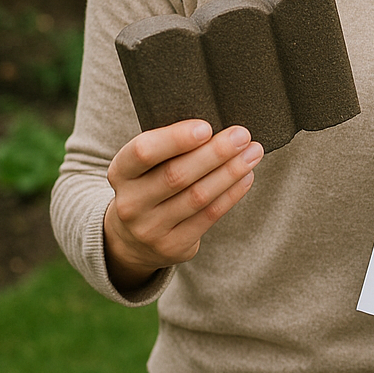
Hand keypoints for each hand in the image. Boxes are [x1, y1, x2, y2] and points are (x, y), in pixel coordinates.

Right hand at [103, 120, 263, 291]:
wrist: (132, 238)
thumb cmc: (149, 183)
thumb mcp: (146, 165)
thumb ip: (170, 147)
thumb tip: (218, 126)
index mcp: (120, 172)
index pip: (143, 152)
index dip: (175, 139)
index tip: (206, 127)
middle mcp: (130, 203)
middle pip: (176, 175)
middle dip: (215, 153)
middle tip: (242, 135)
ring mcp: (150, 229)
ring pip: (198, 196)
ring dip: (230, 172)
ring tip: (253, 152)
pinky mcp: (172, 246)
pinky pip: (209, 216)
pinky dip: (232, 194)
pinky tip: (246, 176)